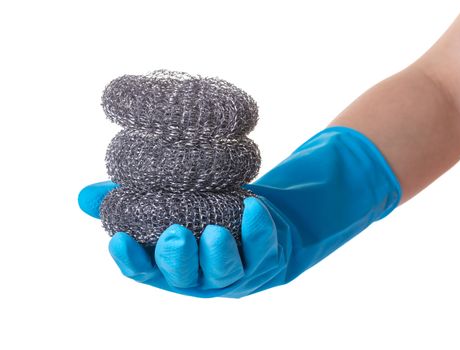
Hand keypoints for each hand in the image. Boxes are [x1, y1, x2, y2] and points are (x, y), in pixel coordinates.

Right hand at [78, 126, 400, 297]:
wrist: (260, 219)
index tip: (117, 239)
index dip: (131, 261)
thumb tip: (86, 195)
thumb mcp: (169, 207)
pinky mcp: (265, 258)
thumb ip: (131, 203)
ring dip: (218, 254)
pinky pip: (262, 248)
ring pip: (225, 271)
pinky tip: (254, 207)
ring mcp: (235, 271)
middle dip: (178, 260)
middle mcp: (201, 276)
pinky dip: (259, 230)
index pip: (145, 272)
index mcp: (173, 267)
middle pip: (185, 278)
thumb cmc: (205, 214)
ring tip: (214, 232)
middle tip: (174, 235)